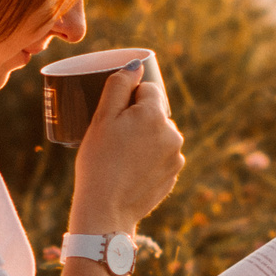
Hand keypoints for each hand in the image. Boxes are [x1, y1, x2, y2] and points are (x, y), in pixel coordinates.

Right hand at [69, 62, 182, 233]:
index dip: (128, 99)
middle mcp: (173, 134)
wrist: (106, 209)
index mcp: (156, 115)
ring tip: (121, 157)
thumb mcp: (101, 118)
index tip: (114, 117)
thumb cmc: (98, 162)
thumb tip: (136, 66)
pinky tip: (130, 170)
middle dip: (137, 119)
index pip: (147, 89)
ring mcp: (176, 157)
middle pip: (155, 113)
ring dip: (144, 138)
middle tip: (114, 138)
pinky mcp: (173, 175)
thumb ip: (118, 86)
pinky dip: (148, 158)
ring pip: (158, 135)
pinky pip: (161, 156)